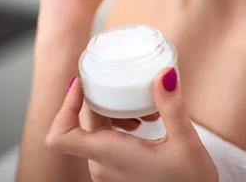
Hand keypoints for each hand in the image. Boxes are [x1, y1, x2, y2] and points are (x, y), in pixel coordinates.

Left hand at [46, 68, 219, 181]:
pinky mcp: (118, 173)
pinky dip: (121, 124)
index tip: (82, 83)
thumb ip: (172, 106)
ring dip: (116, 111)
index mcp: (109, 156)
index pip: (61, 136)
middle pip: (83, 124)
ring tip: (147, 109)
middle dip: (104, 99)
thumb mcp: (185, 142)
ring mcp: (108, 172)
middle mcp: (101, 166)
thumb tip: (164, 74)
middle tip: (130, 86)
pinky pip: (107, 142)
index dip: (64, 107)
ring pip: (96, 131)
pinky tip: (146, 122)